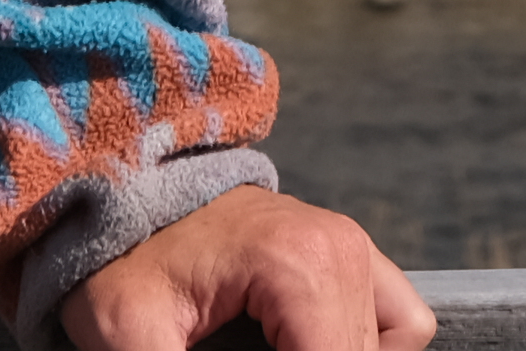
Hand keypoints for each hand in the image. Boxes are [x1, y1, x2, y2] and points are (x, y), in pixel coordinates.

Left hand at [55, 185, 434, 350]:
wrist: (127, 190)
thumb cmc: (122, 262)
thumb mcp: (127, 332)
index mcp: (298, 267)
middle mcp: (342, 250)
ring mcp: (355, 248)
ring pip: (390, 346)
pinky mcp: (355, 255)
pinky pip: (402, 322)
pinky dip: (368, 346)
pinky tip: (309, 346)